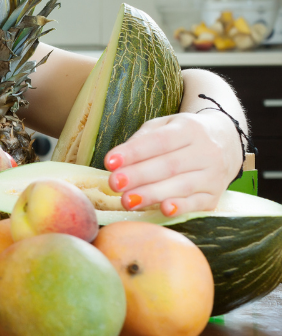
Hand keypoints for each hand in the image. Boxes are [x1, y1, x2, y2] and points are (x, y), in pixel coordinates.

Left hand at [103, 112, 240, 215]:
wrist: (227, 142)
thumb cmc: (182, 135)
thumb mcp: (164, 126)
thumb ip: (142, 139)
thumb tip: (118, 160)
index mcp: (189, 129)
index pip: (159, 141)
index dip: (134, 152)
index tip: (110, 162)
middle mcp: (206, 151)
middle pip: (169, 165)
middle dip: (139, 176)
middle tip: (114, 183)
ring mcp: (213, 174)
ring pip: (182, 185)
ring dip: (153, 194)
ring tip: (127, 200)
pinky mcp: (215, 195)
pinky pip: (198, 203)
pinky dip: (182, 207)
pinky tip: (164, 209)